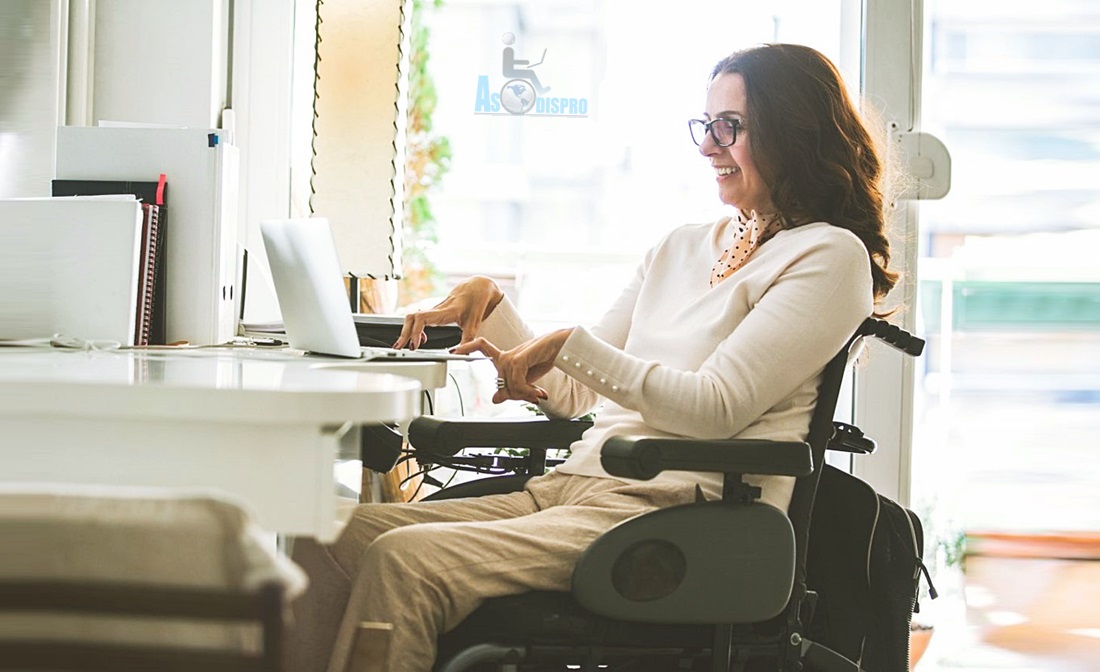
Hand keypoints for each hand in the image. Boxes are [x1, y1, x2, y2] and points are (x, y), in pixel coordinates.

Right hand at [393, 276, 503, 349]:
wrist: (477, 288)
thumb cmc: (476, 301)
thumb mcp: (474, 323)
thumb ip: (468, 340)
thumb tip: (461, 355)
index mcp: (445, 312)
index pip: (422, 318)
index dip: (415, 332)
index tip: (416, 345)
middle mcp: (436, 310)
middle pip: (411, 317)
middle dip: (404, 333)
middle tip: (400, 347)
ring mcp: (434, 310)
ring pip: (412, 317)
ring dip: (406, 331)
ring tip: (405, 345)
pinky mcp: (434, 312)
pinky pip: (418, 319)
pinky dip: (414, 329)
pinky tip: (420, 339)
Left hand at [452, 328, 574, 403]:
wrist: (565, 346)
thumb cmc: (547, 357)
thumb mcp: (527, 379)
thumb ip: (512, 388)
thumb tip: (495, 398)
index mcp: (507, 356)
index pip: (482, 346)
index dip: (467, 347)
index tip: (453, 350)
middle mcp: (507, 354)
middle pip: (500, 382)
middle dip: (516, 395)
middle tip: (534, 397)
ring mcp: (513, 355)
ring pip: (508, 385)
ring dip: (525, 394)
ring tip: (539, 394)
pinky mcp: (519, 358)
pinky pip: (516, 383)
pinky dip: (527, 391)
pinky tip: (539, 393)